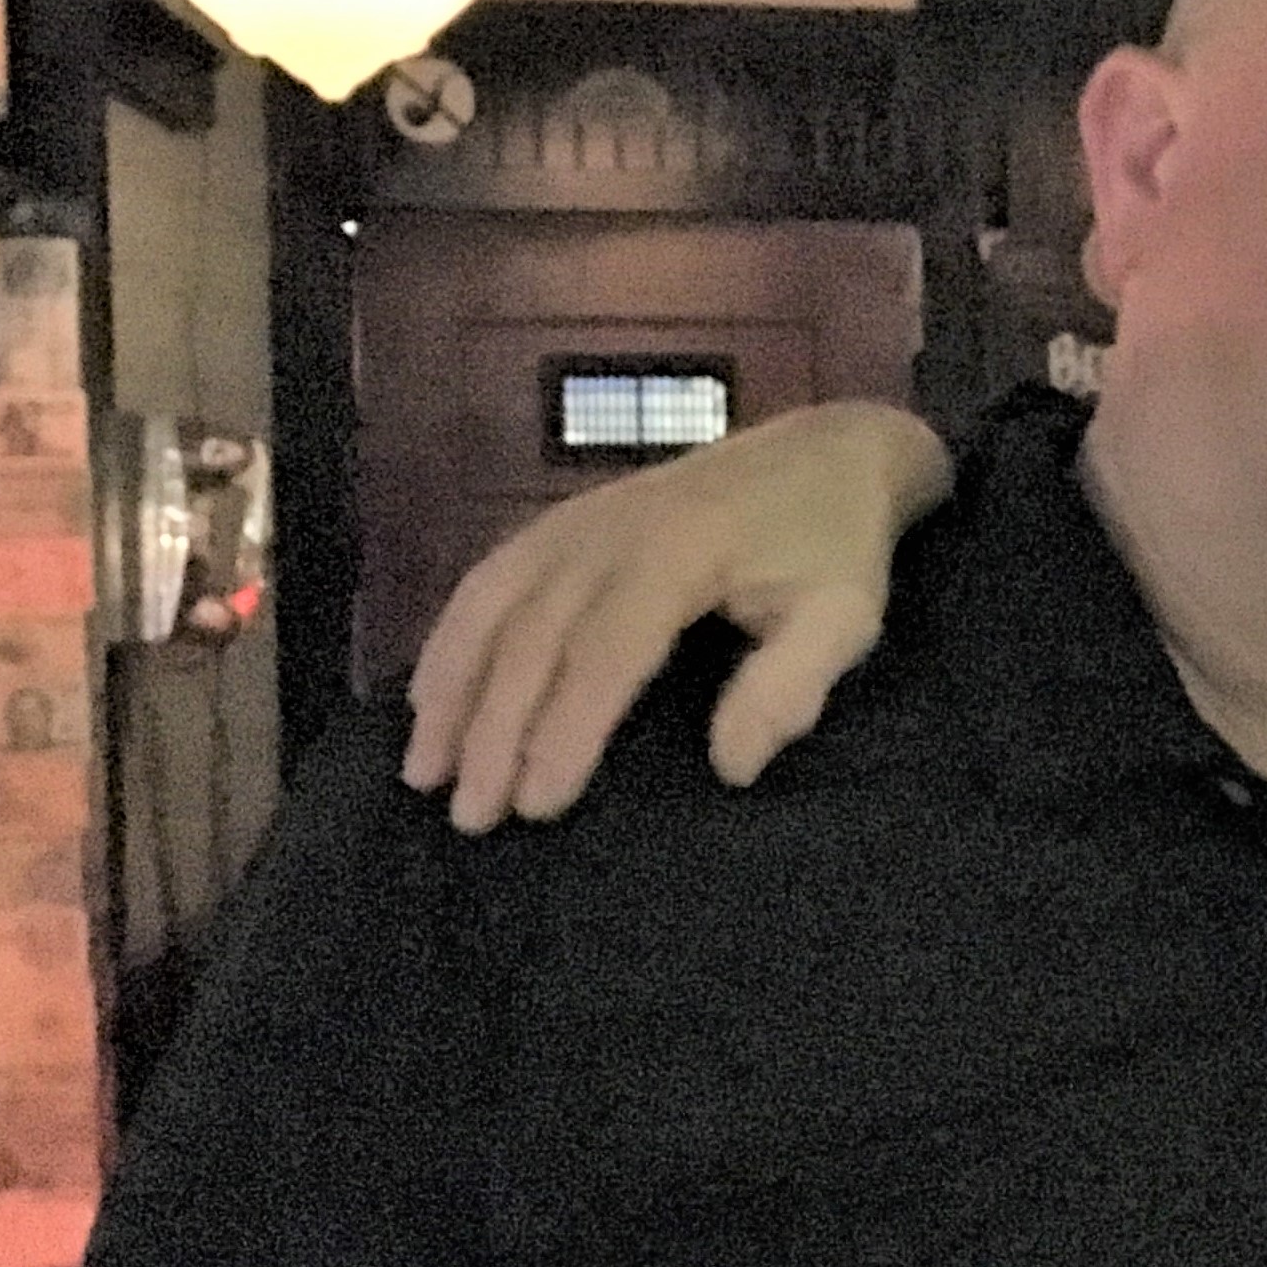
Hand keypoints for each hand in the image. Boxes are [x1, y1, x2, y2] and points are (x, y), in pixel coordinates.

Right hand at [400, 401, 954, 832]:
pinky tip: (427, 696)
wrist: (828, 451)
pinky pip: (489, 579)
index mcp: (676, 554)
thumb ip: (789, 689)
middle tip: (470, 816)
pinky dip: (450, 638)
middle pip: (531, 639)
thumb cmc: (835, 546)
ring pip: (491, 607)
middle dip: (493, 731)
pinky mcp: (565, 520)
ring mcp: (577, 520)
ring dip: (451, 690)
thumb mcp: (843, 618)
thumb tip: (729, 768)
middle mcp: (607, 533)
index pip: (604, 656)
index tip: (537, 804)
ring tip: (423, 770)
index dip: (564, 732)